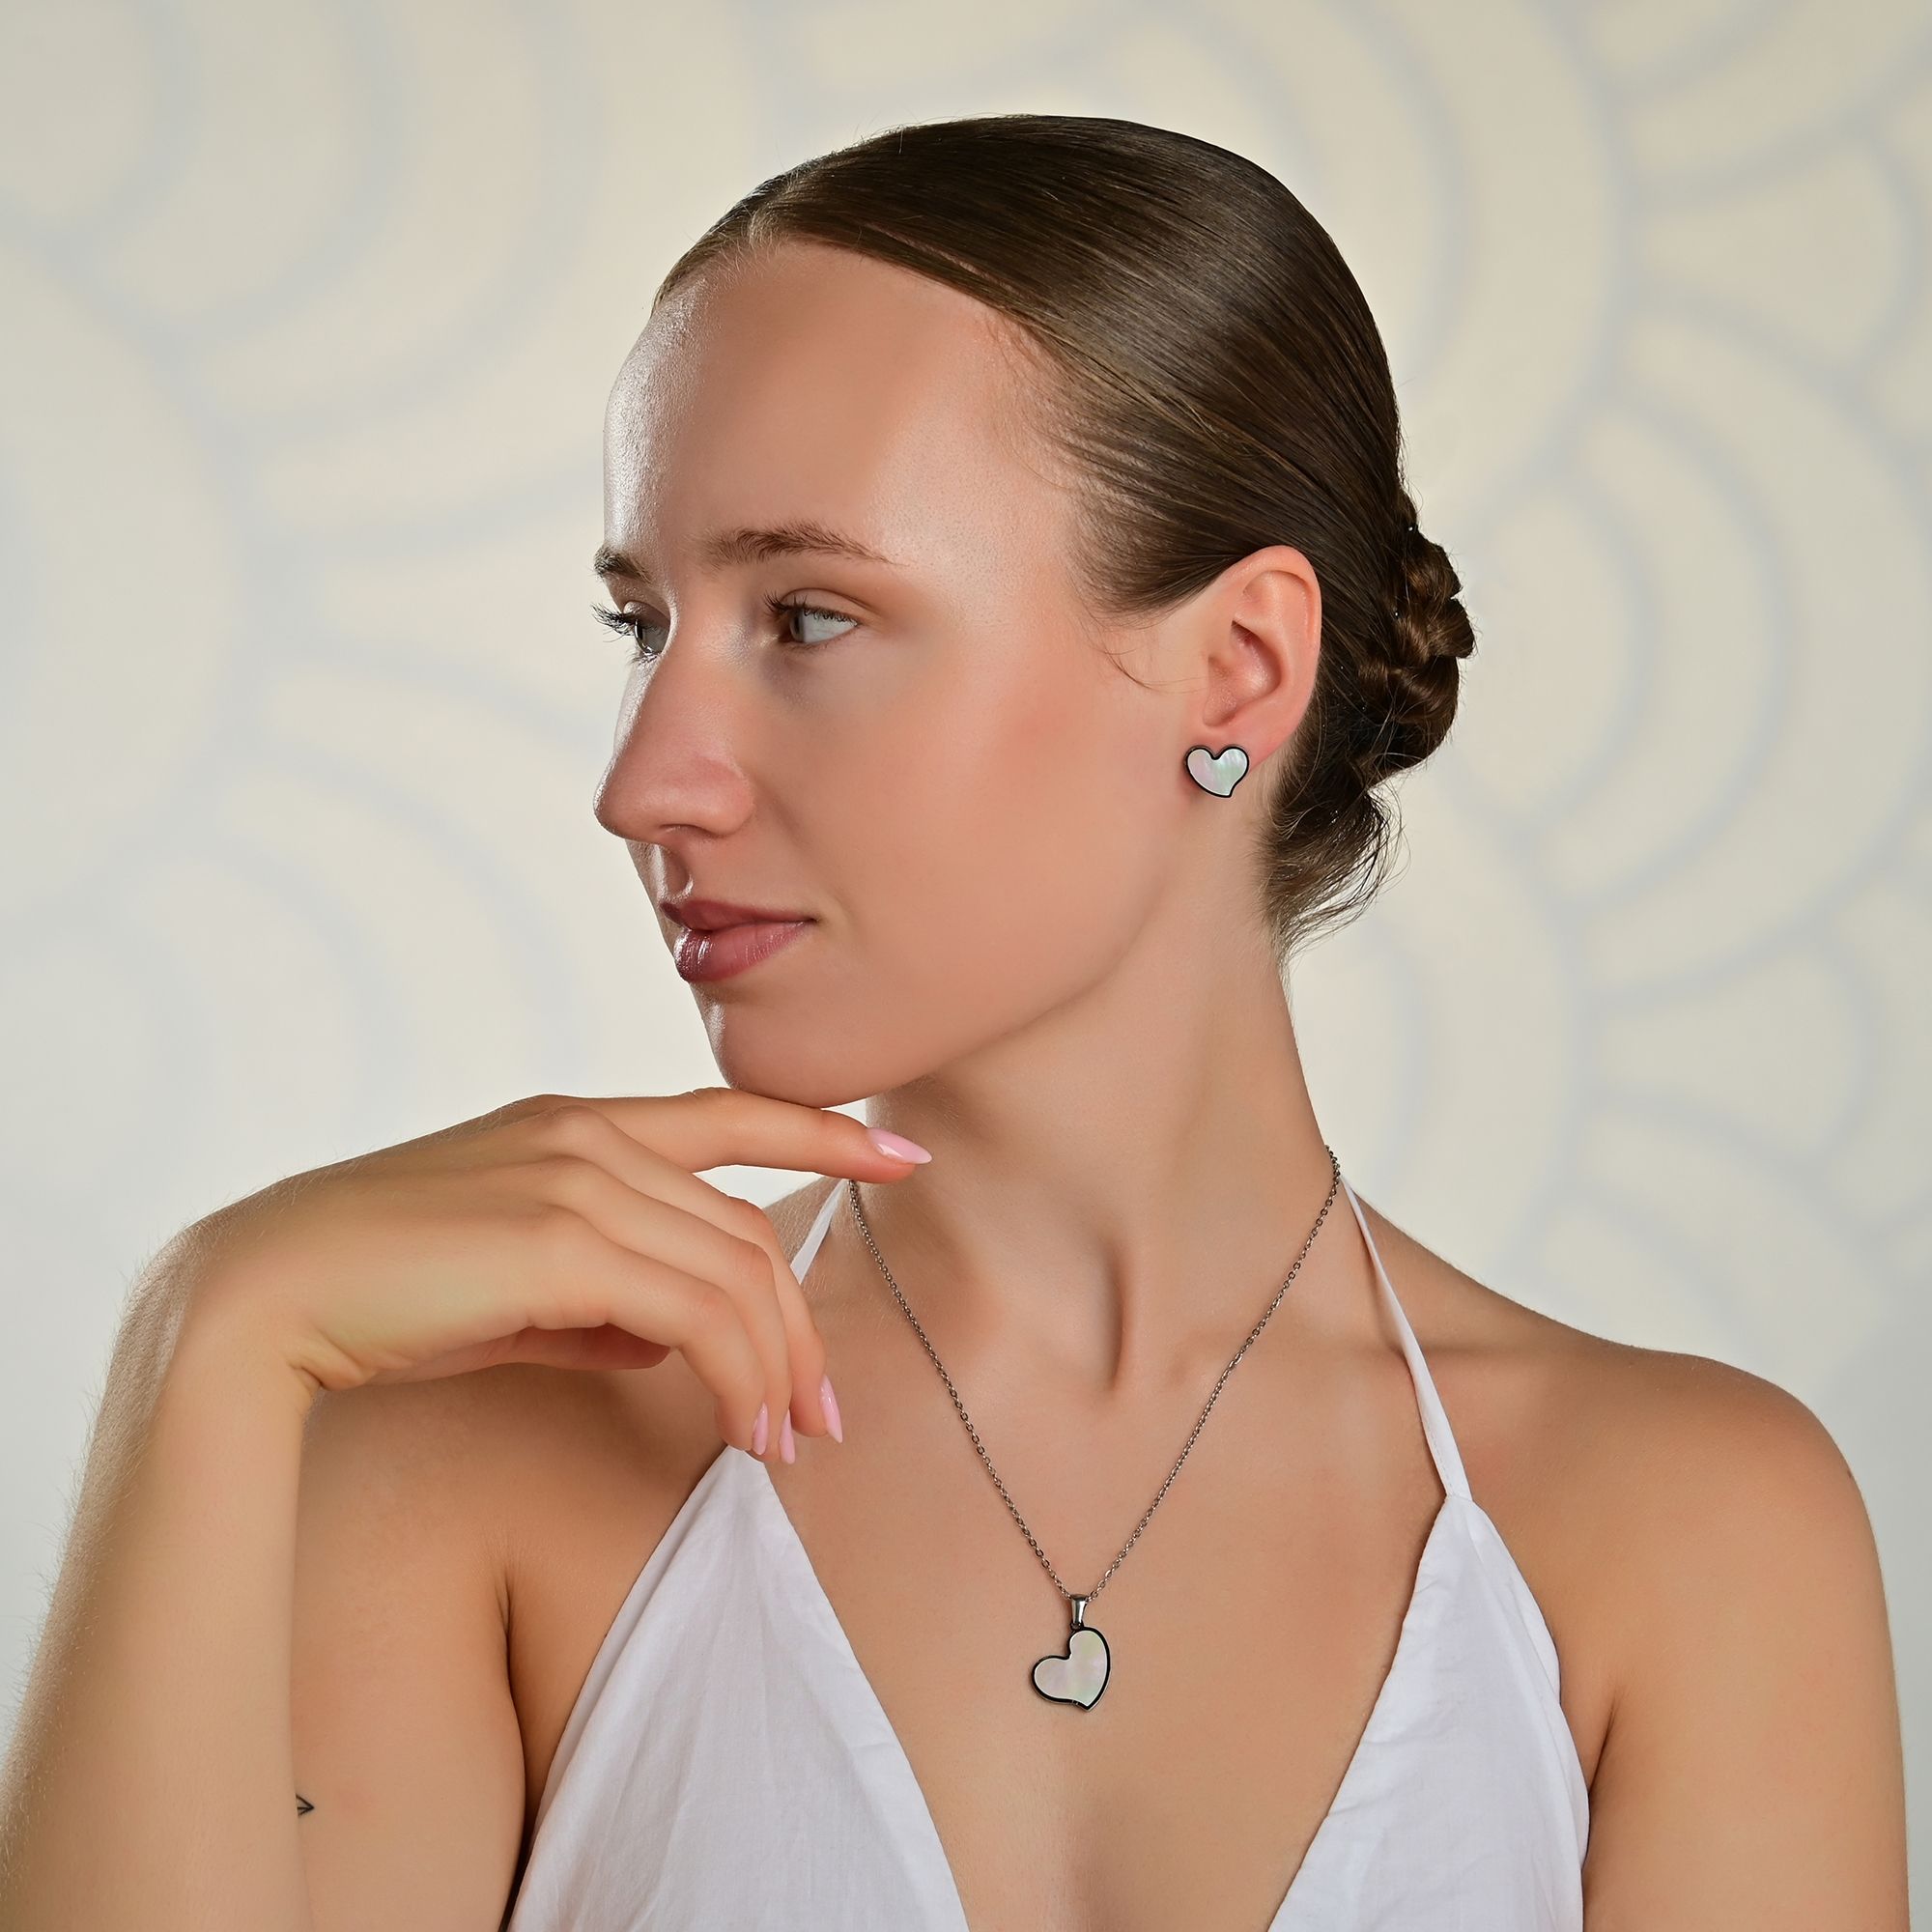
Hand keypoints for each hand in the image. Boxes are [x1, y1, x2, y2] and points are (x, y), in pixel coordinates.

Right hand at [168, 1087, 928, 1451]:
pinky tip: (746, 1432)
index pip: (731, 1113)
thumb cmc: (382, 1294)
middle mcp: (588, 1135)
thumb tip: (669, 1341)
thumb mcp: (509, 1288)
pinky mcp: (560, 1240)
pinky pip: (695, 1312)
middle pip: (745, 1229)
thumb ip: (596, 1301)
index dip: (826, 1129)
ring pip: (734, 1273)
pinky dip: (739, 1376)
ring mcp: (576, 1179)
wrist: (267, 1295)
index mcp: (576, 1123)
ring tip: (788, 1443)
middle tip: (823, 1414)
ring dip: (777, 1367)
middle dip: (798, 1328)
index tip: (903, 1154)